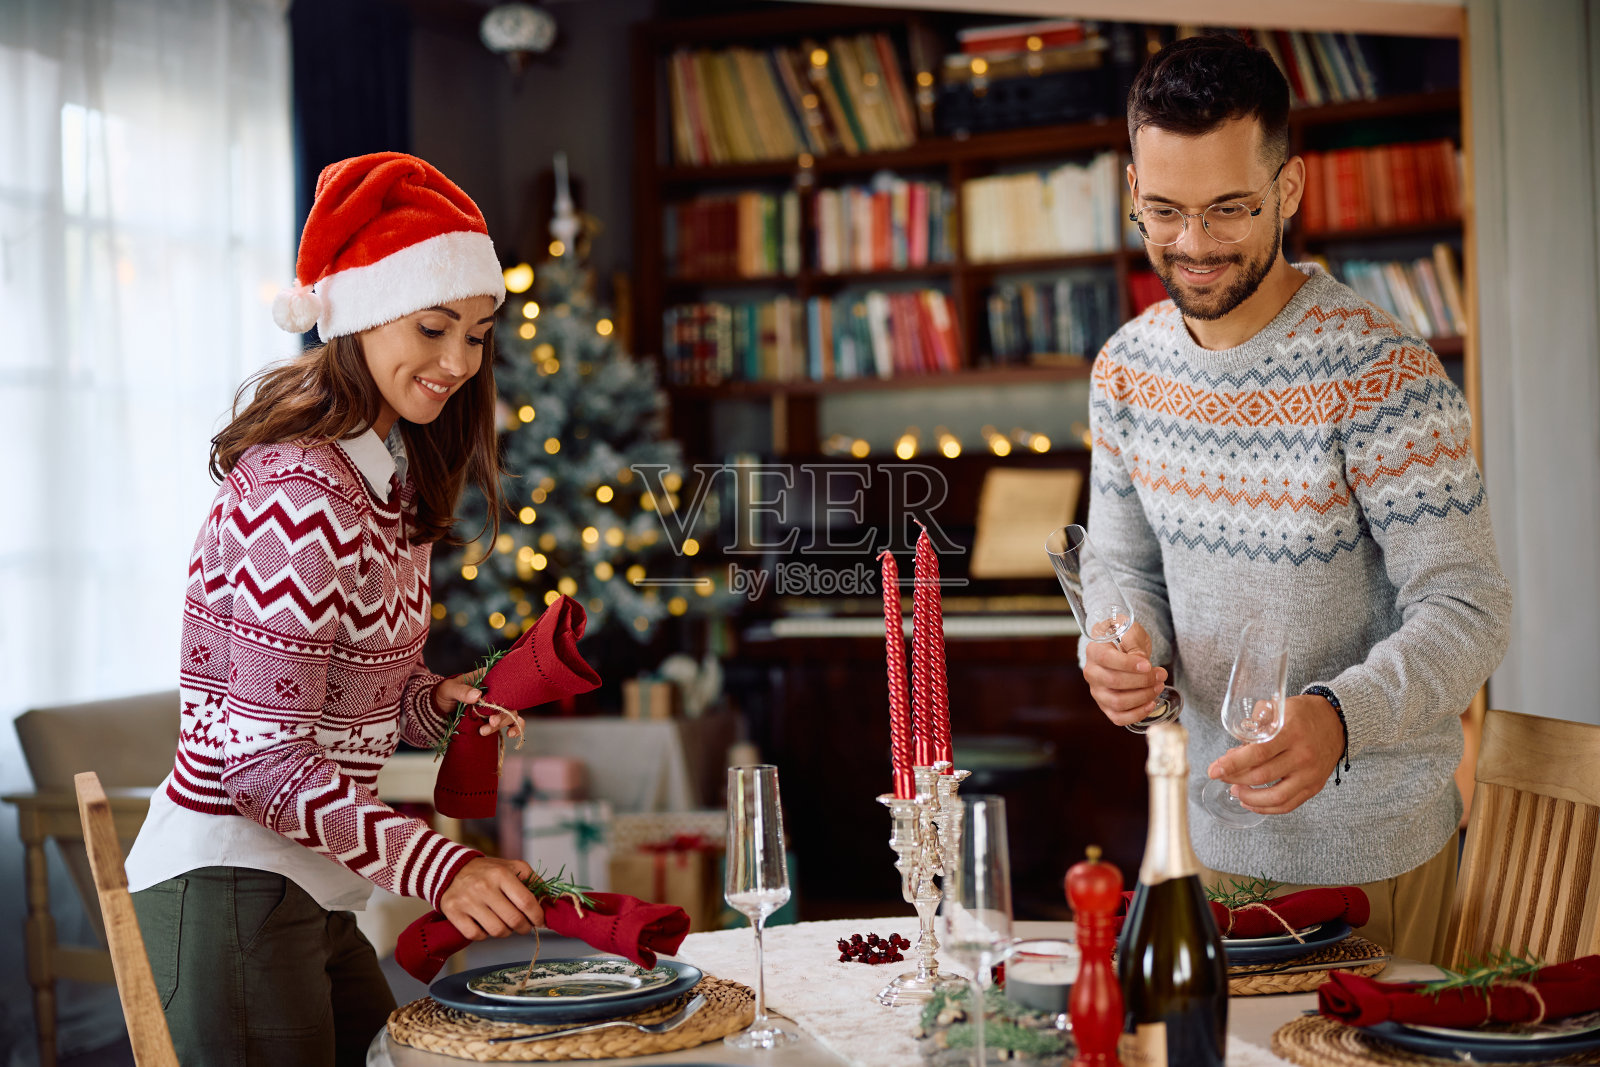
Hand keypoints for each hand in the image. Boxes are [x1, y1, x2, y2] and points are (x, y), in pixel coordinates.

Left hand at [433, 674, 524, 740]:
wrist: (437, 710)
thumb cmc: (443, 694)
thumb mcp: (449, 689)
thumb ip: (461, 691)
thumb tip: (478, 695)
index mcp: (487, 679)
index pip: (504, 683)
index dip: (506, 693)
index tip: (498, 704)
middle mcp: (495, 693)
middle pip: (508, 701)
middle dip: (502, 714)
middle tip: (491, 722)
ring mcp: (496, 707)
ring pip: (510, 713)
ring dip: (503, 723)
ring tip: (484, 731)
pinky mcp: (494, 719)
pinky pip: (511, 723)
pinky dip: (515, 728)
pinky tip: (511, 734)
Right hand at [438, 856, 544, 940]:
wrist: (451, 869)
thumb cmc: (488, 871)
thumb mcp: (512, 867)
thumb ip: (534, 882)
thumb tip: (550, 901)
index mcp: (501, 874)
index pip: (526, 902)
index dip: (537, 916)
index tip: (540, 920)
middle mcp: (483, 887)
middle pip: (514, 920)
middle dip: (524, 927)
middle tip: (525, 926)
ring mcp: (467, 901)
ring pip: (497, 931)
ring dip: (506, 932)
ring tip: (505, 924)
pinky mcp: (454, 913)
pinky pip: (477, 935)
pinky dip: (485, 934)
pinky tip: (486, 924)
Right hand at [1081, 621, 1168, 727]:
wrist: (1122, 649)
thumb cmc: (1125, 639)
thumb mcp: (1131, 632)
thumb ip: (1135, 645)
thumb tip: (1142, 662)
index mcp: (1094, 651)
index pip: (1106, 659)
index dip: (1128, 664)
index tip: (1148, 665)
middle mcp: (1091, 673)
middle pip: (1114, 682)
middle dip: (1142, 681)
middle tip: (1161, 675)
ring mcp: (1097, 692)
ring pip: (1117, 702)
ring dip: (1143, 697)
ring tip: (1158, 687)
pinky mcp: (1105, 706)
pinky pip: (1118, 718)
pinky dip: (1137, 714)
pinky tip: (1151, 703)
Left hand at [1205, 694, 1344, 814]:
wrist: (1337, 722)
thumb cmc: (1303, 714)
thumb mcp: (1278, 709)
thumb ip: (1255, 727)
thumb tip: (1233, 751)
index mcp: (1291, 732)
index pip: (1258, 753)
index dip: (1232, 764)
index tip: (1214, 770)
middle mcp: (1303, 756)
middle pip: (1262, 776)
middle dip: (1234, 778)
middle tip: (1220, 775)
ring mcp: (1310, 774)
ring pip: (1275, 797)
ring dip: (1249, 797)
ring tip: (1234, 789)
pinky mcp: (1314, 787)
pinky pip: (1288, 805)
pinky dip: (1266, 808)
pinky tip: (1250, 802)